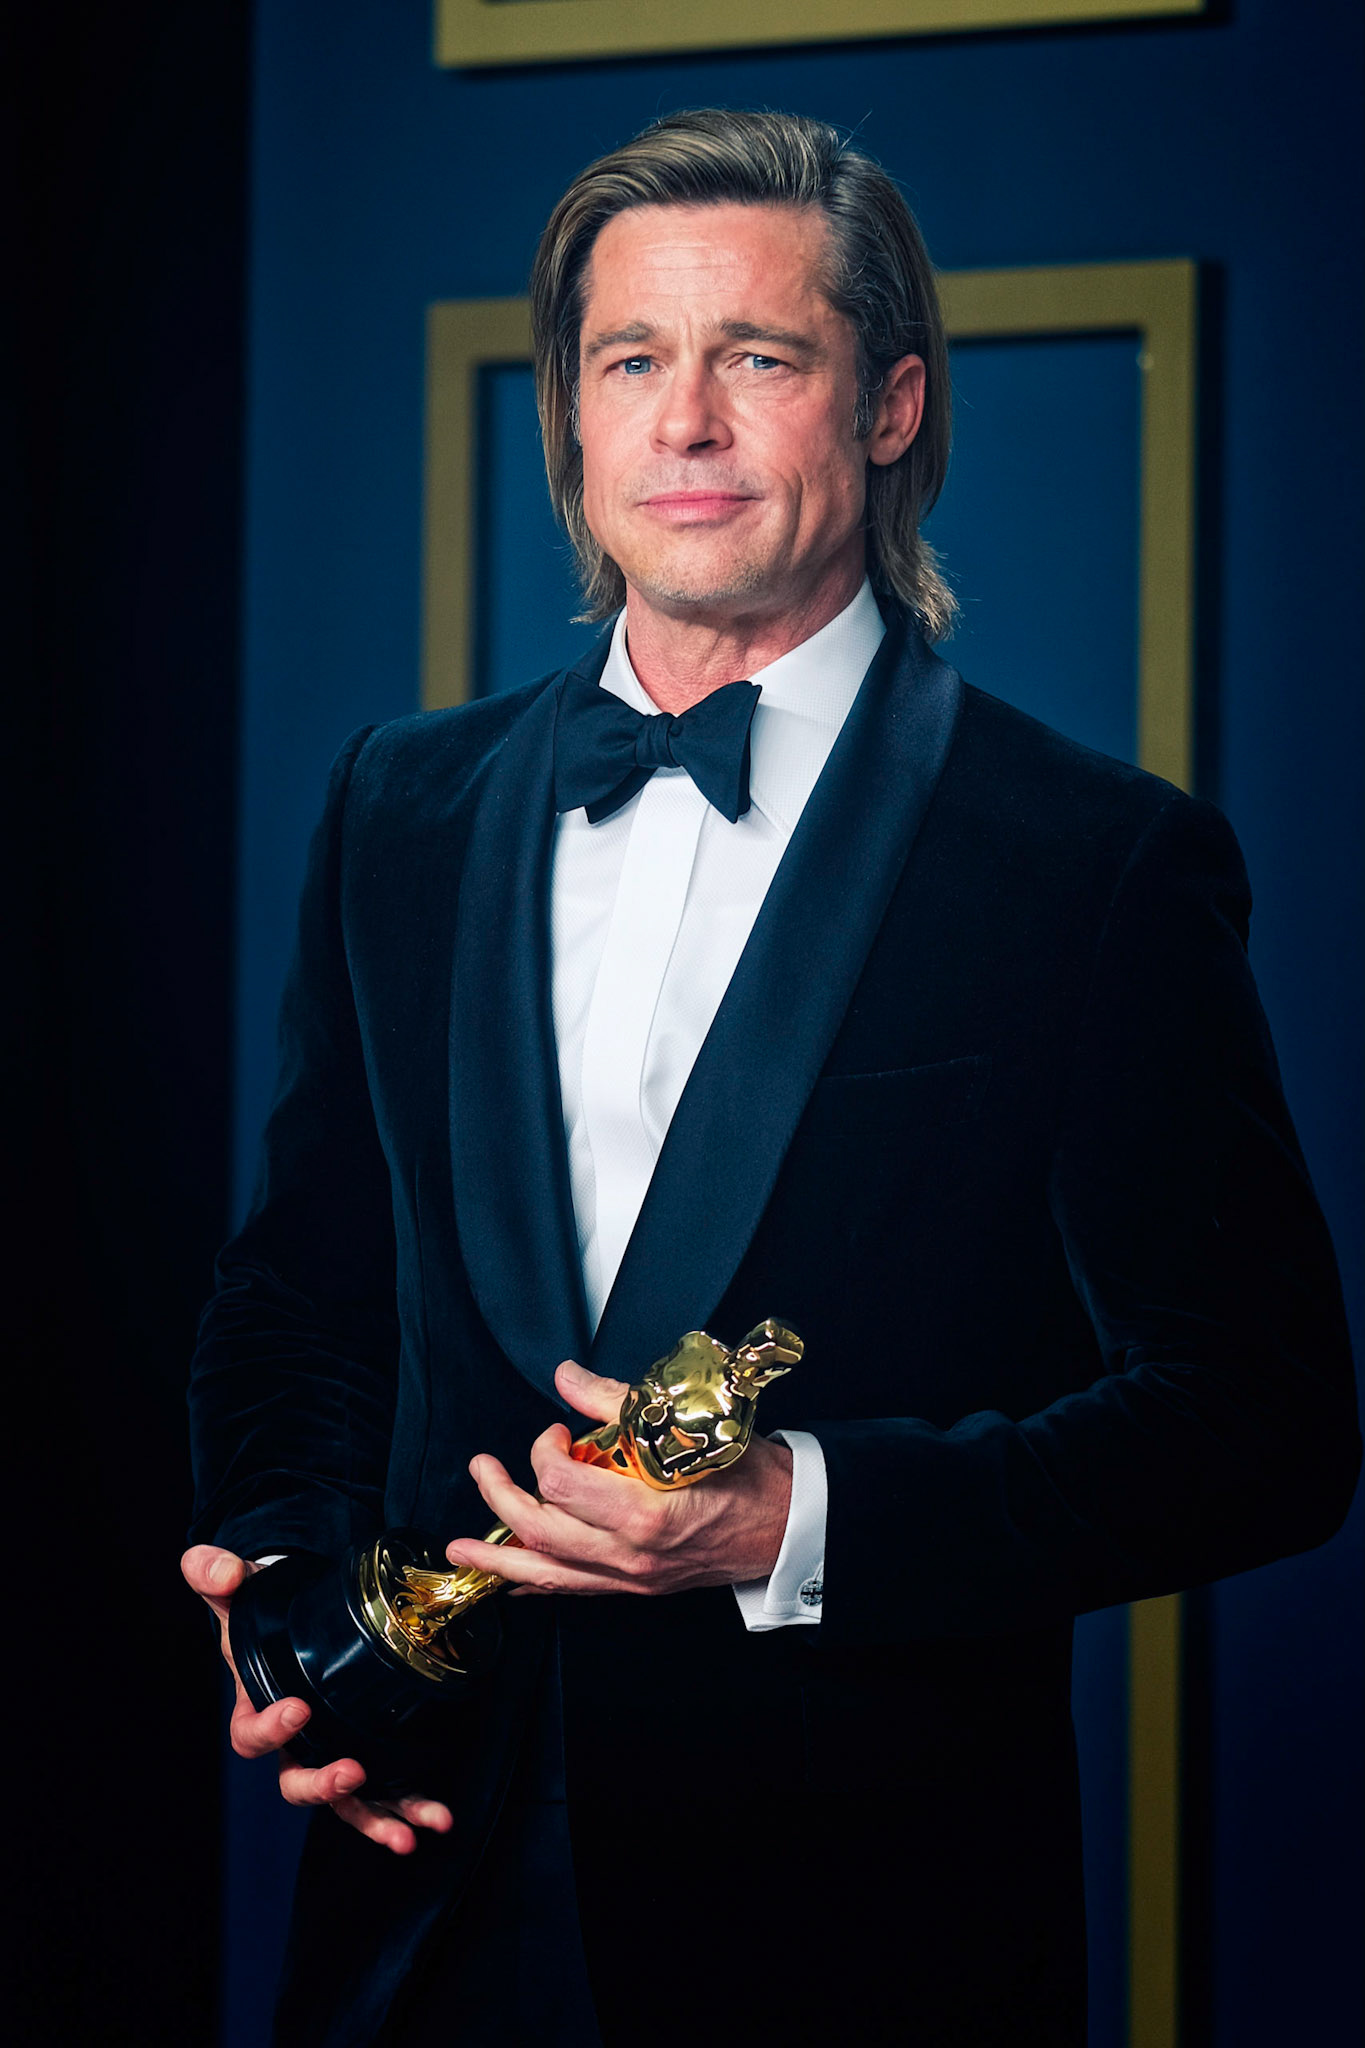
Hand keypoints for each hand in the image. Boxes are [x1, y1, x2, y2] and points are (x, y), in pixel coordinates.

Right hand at [180, 1544, 452, 1854]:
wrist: (295, 1610)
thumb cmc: (262, 1606)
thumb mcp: (236, 1585)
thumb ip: (217, 1573)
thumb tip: (223, 1573)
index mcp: (254, 1708)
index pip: (252, 1734)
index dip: (271, 1730)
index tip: (297, 1708)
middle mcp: (292, 1743)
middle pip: (296, 1781)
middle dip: (324, 1785)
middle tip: (351, 1775)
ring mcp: (329, 1750)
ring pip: (346, 1801)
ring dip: (378, 1819)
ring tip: (409, 1834)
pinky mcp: (365, 1749)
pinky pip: (382, 1790)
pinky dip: (406, 1807)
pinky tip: (435, 1820)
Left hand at [443, 1360, 793, 1596]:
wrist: (785, 1524)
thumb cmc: (748, 1475)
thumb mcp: (687, 1425)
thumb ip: (619, 1402)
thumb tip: (569, 1378)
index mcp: (646, 1514)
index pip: (565, 1486)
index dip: (545, 1452)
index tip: (556, 1432)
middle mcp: (632, 1554)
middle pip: (542, 1532)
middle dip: (500, 1499)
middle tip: (483, 1469)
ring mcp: (632, 1576)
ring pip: (547, 1574)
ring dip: (498, 1558)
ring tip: (461, 1550)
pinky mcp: (635, 1585)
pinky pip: (573, 1590)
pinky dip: (536, 1581)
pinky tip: (513, 1576)